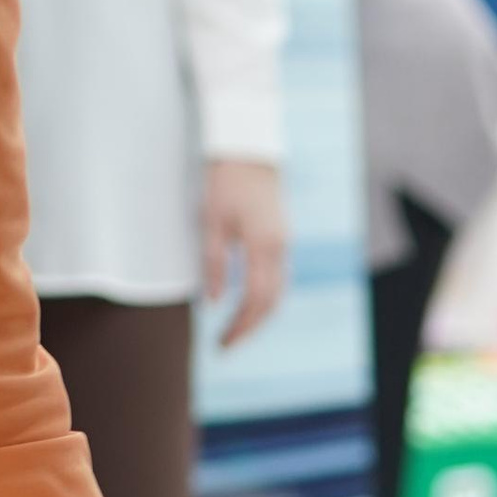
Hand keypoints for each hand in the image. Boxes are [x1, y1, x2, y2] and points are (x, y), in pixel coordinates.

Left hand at [201, 156, 290, 347]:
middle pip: (271, 303)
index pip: (255, 300)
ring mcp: (284, 244)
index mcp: (262, 245)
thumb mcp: (212, 223)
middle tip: (226, 345)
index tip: (222, 343)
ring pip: (278, 293)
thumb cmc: (225, 183)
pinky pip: (278, 278)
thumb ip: (215, 264)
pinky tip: (247, 306)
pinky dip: (265, 298)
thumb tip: (215, 303)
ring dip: (259, 316)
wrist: (249, 151)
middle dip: (250, 328)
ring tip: (236, 331)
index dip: (240, 326)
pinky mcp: (281, 239)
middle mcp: (280, 248)